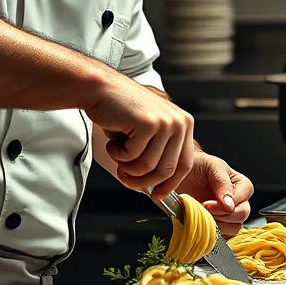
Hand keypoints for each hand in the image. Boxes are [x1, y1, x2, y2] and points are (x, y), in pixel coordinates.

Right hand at [84, 75, 195, 194]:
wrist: (101, 89)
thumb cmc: (120, 112)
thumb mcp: (148, 134)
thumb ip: (158, 155)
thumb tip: (159, 186)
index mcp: (184, 124)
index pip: (184, 164)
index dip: (170, 184)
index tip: (157, 195)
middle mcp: (180, 122)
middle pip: (167, 170)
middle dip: (143, 181)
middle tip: (125, 177)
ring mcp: (166, 122)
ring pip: (149, 167)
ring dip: (128, 167)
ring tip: (117, 152)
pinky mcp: (148, 124)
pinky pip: (133, 157)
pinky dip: (118, 155)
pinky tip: (114, 141)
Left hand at [174, 153, 253, 236]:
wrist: (180, 173)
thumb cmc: (197, 166)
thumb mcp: (211, 166)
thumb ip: (222, 182)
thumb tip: (230, 204)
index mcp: (241, 185)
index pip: (244, 198)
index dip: (227, 203)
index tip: (208, 203)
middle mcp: (238, 201)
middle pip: (242, 215)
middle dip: (222, 214)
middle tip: (204, 209)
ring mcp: (228, 215)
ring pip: (234, 228)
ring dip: (217, 224)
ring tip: (202, 214)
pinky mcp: (218, 226)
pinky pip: (222, 236)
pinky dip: (212, 233)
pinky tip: (201, 222)